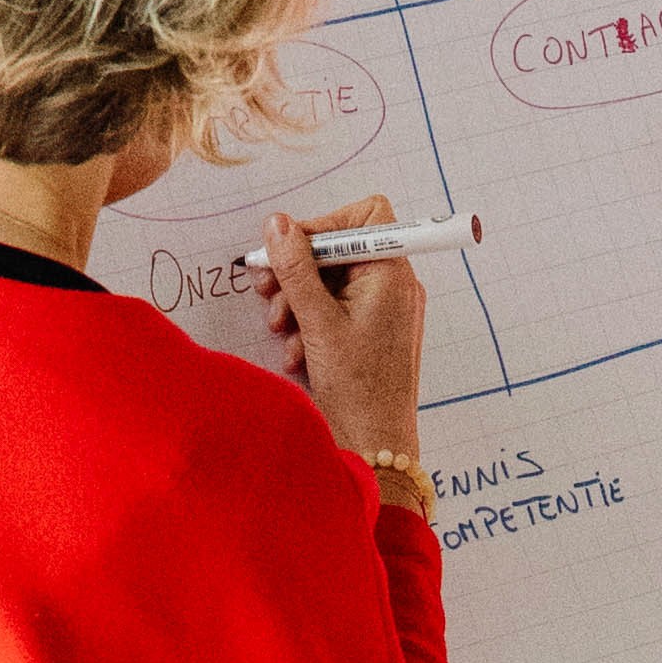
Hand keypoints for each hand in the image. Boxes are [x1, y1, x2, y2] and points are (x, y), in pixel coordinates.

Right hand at [261, 195, 426, 466]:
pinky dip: (311, 324)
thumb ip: (296, 269)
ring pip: (332, 282)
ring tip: (282, 329)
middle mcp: (393, 286)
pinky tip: (298, 352)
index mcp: (392, 274)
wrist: (375, 446)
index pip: (365, 216)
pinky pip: (336, 310)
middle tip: (267, 291)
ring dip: (299, 301)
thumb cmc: (357, 390)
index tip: (290, 250)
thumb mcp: (317, 322)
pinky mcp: (372, 332)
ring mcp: (383, 310)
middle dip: (299, 271)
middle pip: (340, 250)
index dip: (323, 225)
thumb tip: (278, 224)